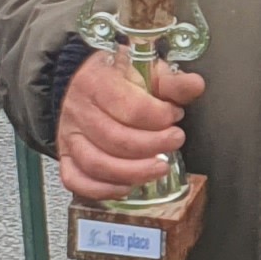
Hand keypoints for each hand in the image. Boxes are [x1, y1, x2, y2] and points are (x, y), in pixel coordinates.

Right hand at [58, 49, 203, 207]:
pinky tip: (127, 186)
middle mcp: (79, 110)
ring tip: (159, 168)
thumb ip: (172, 81)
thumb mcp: (146, 70)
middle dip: (154, 145)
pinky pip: (76, 180)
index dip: (161, 116)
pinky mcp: (66, 155)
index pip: (131, 108)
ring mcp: (69, 136)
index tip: (175, 115)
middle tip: (174, 141)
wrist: (81, 80)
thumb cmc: (117, 77)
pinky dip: (102, 189)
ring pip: (97, 164)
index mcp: (98, 82)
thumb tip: (194, 85)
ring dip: (134, 172)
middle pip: (116, 139)